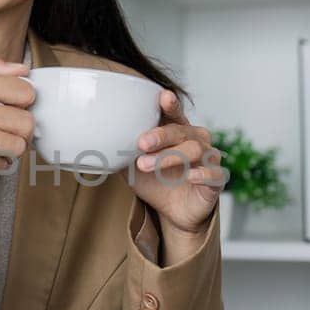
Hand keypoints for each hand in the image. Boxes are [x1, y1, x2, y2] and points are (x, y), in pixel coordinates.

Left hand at [128, 90, 222, 235]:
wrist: (173, 213)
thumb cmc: (156, 182)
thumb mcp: (133, 167)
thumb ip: (121, 152)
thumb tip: (93, 141)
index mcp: (178, 132)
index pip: (175, 114)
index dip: (171, 105)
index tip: (162, 97)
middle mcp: (197, 141)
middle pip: (182, 131)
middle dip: (160, 135)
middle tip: (140, 143)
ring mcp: (209, 160)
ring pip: (195, 150)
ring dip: (168, 156)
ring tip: (145, 165)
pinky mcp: (216, 181)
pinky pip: (214, 174)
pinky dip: (201, 174)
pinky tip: (189, 177)